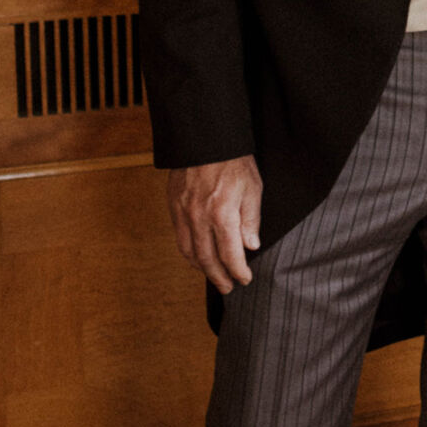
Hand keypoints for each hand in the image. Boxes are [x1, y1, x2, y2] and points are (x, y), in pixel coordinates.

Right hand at [167, 155, 262, 291]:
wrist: (205, 138)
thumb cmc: (234, 161)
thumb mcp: (253, 188)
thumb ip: (251, 219)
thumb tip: (250, 246)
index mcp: (222, 214)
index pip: (230, 255)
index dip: (238, 271)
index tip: (245, 279)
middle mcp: (199, 217)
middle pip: (207, 259)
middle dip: (219, 277)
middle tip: (229, 288)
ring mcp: (183, 212)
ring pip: (189, 252)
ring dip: (202, 269)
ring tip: (214, 277)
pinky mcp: (173, 206)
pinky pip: (179, 237)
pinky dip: (188, 253)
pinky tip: (197, 257)